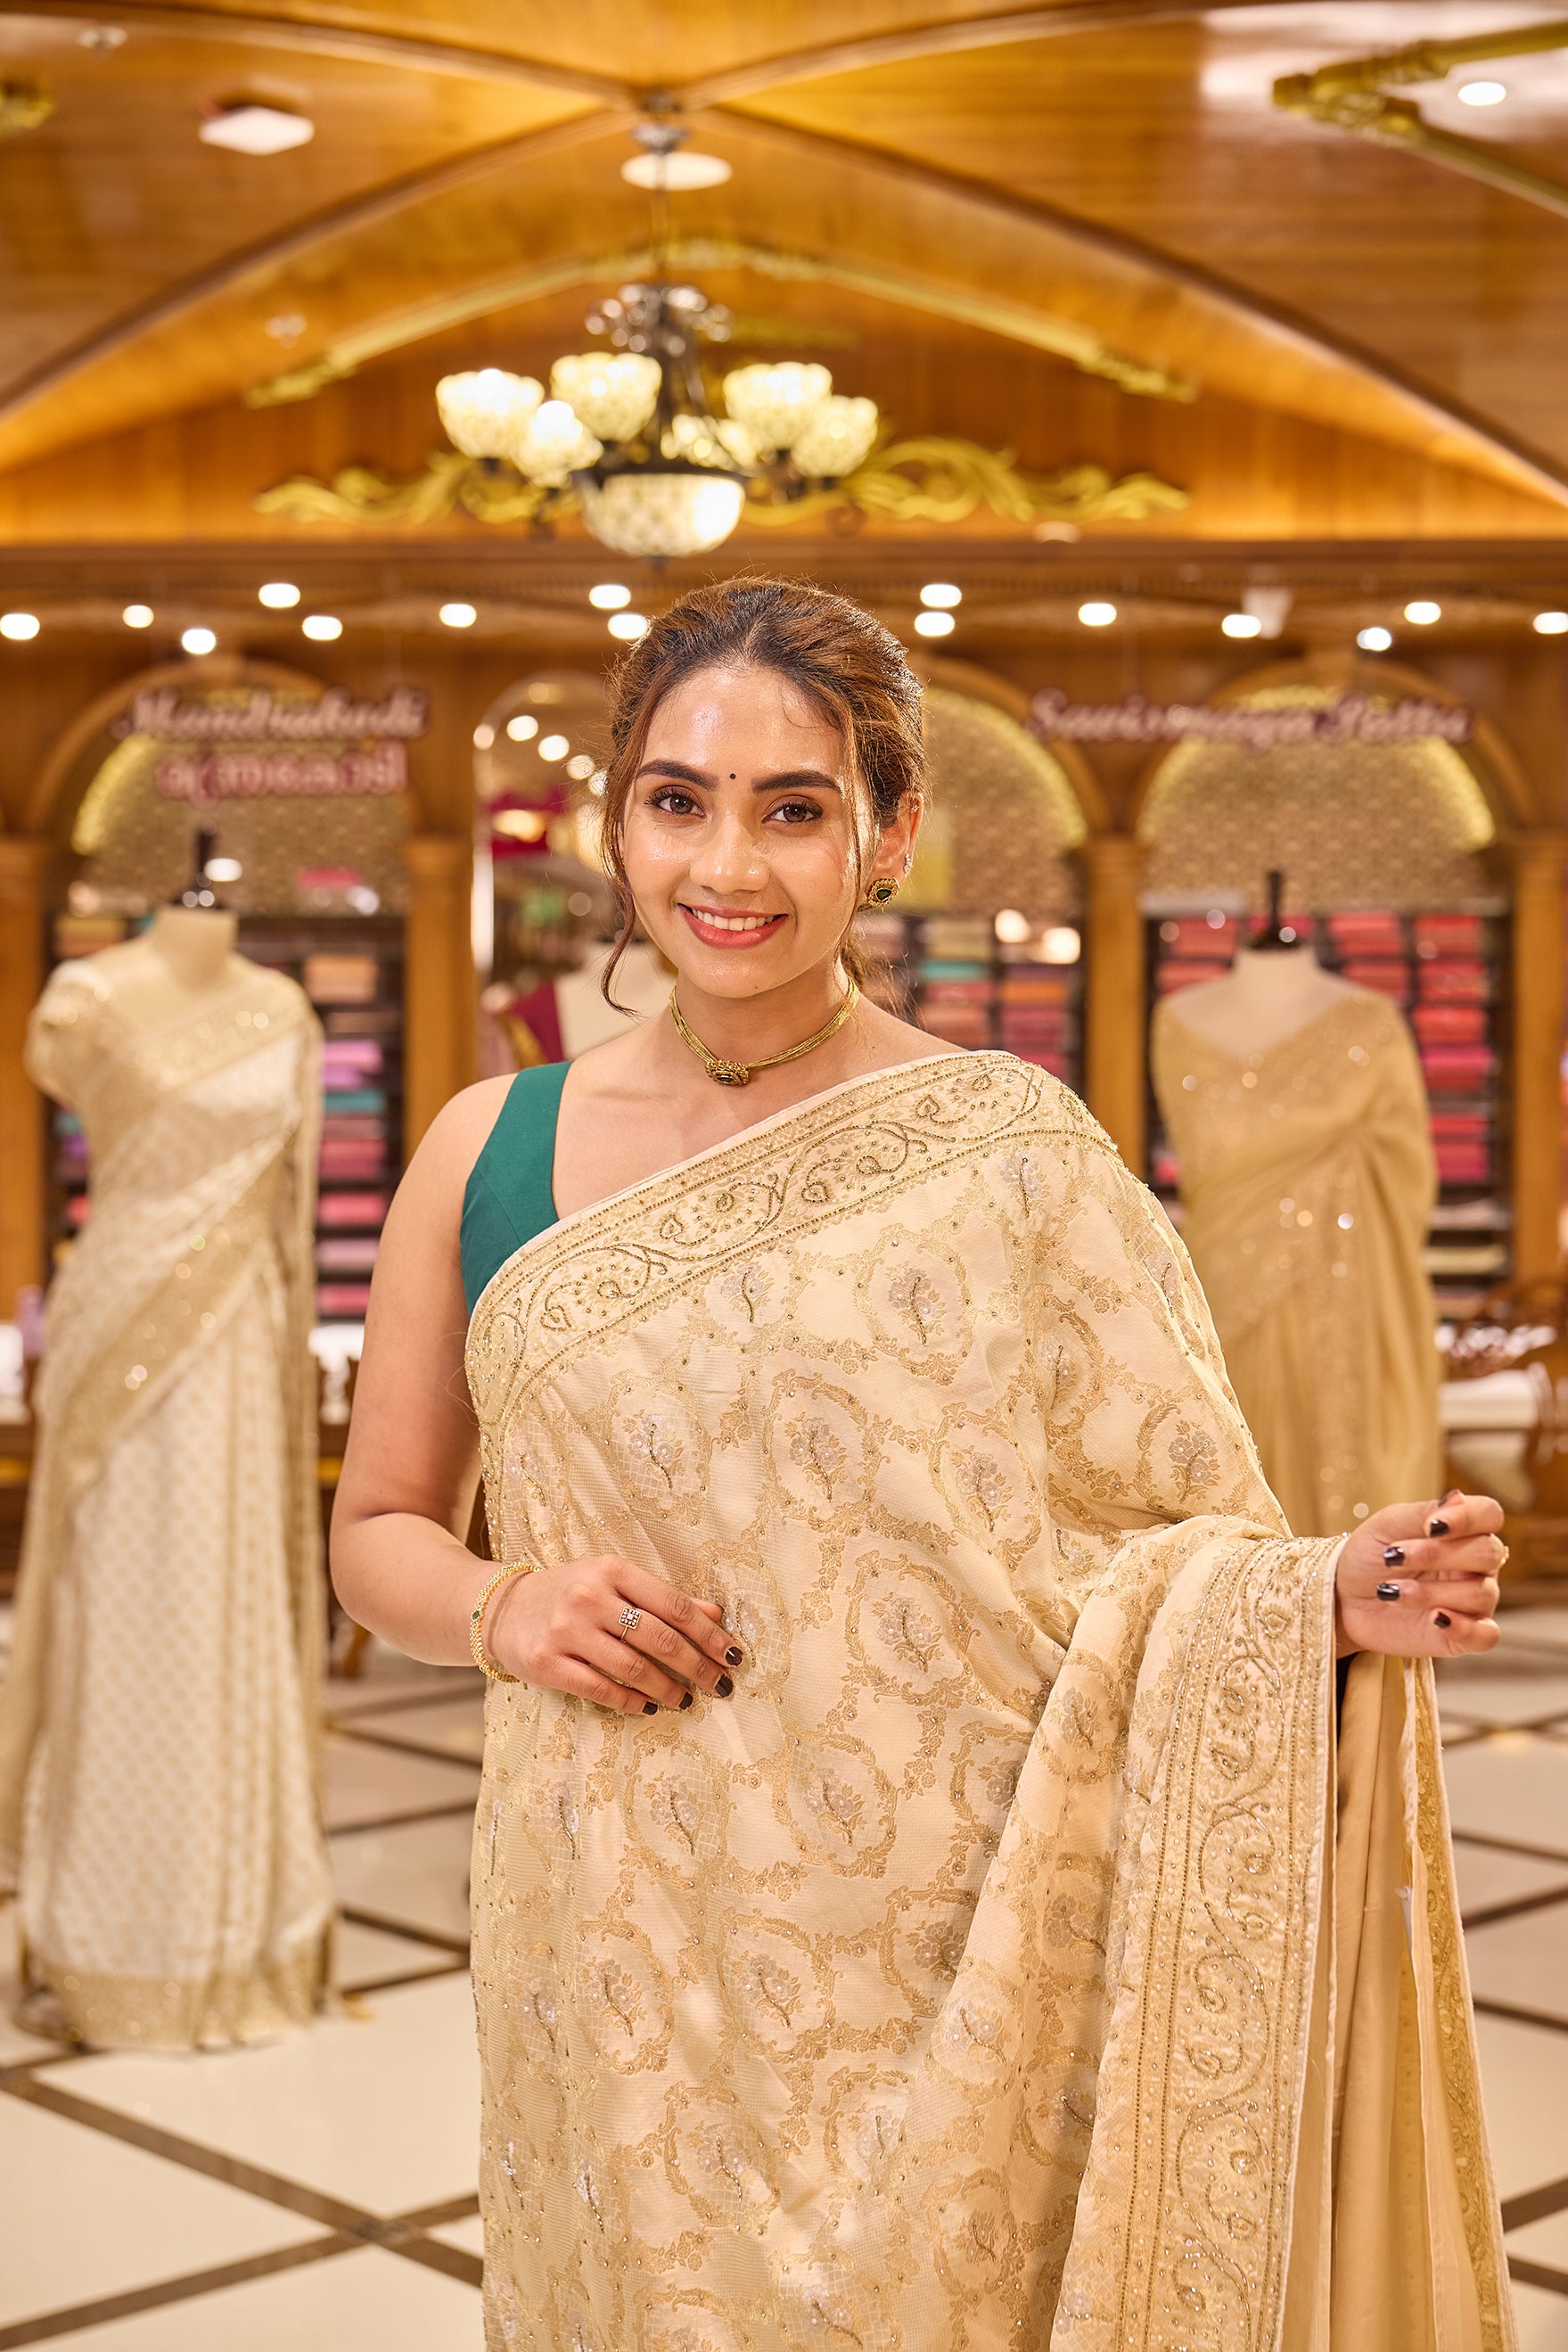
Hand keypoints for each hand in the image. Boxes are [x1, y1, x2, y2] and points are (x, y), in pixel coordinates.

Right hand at [484, 1554, 743, 1715]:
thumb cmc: (572, 1594)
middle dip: (698, 1666)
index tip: (733, 1655)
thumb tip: (715, 1615)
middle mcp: (589, 1597)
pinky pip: (601, 1689)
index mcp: (611, 1570)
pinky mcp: (547, 1663)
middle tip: (721, 1685)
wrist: (505, 1609)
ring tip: (687, 1699)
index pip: (673, 1605)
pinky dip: (632, 1702)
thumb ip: (662, 1598)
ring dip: (668, 1689)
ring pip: (633, 1668)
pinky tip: (649, 1706)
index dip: (709, 1634)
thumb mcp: (614, 1582)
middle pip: (659, 1639)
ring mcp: (566, 1631)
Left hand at [1335, 1489, 1503, 1659]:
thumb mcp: (1387, 1526)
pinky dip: (1465, 1628)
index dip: (1469, 1517)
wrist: (1345, 1599)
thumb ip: (1422, 1513)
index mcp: (1461, 1531)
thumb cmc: (1370, 1556)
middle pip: (1487, 1553)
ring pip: (1480, 1593)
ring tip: (1390, 1591)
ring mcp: (1472, 1602)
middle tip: (1393, 1557)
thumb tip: (1457, 1498)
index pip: (1489, 1514)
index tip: (1432, 1526)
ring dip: (1431, 1592)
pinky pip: (1486, 1635)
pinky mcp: (1463, 1636)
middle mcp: (1475, 1565)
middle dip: (1437, 1554)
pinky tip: (1435, 1619)